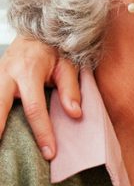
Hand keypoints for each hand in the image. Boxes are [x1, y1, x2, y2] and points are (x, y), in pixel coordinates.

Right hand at [0, 35, 79, 158]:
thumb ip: (71, 89)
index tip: (49, 153)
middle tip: (1, 155)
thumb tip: (75, 114)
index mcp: (28, 72)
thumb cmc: (54, 50)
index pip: (35, 108)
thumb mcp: (68, 65)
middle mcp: (6, 75)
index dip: (42, 132)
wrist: (35, 31)